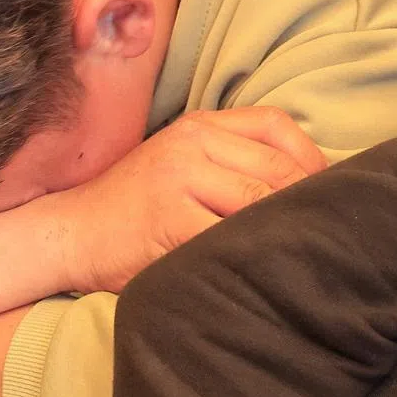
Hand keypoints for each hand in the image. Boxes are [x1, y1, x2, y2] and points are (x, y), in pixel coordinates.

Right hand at [58, 106, 325, 293]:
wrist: (69, 234)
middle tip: (326, 236)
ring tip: (301, 256)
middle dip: (308, 204)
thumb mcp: (179, 166)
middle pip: (277, 167)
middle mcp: (190, 143)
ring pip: (261, 201)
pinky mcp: (168, 217)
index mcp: (198, 126)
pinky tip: (262, 270)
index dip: (313, 160)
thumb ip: (230, 164)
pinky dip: (254, 253)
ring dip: (286, 231)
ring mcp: (178, 177)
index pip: (276, 125)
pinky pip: (231, 236)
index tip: (327, 195)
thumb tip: (307, 189)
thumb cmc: (132, 210)